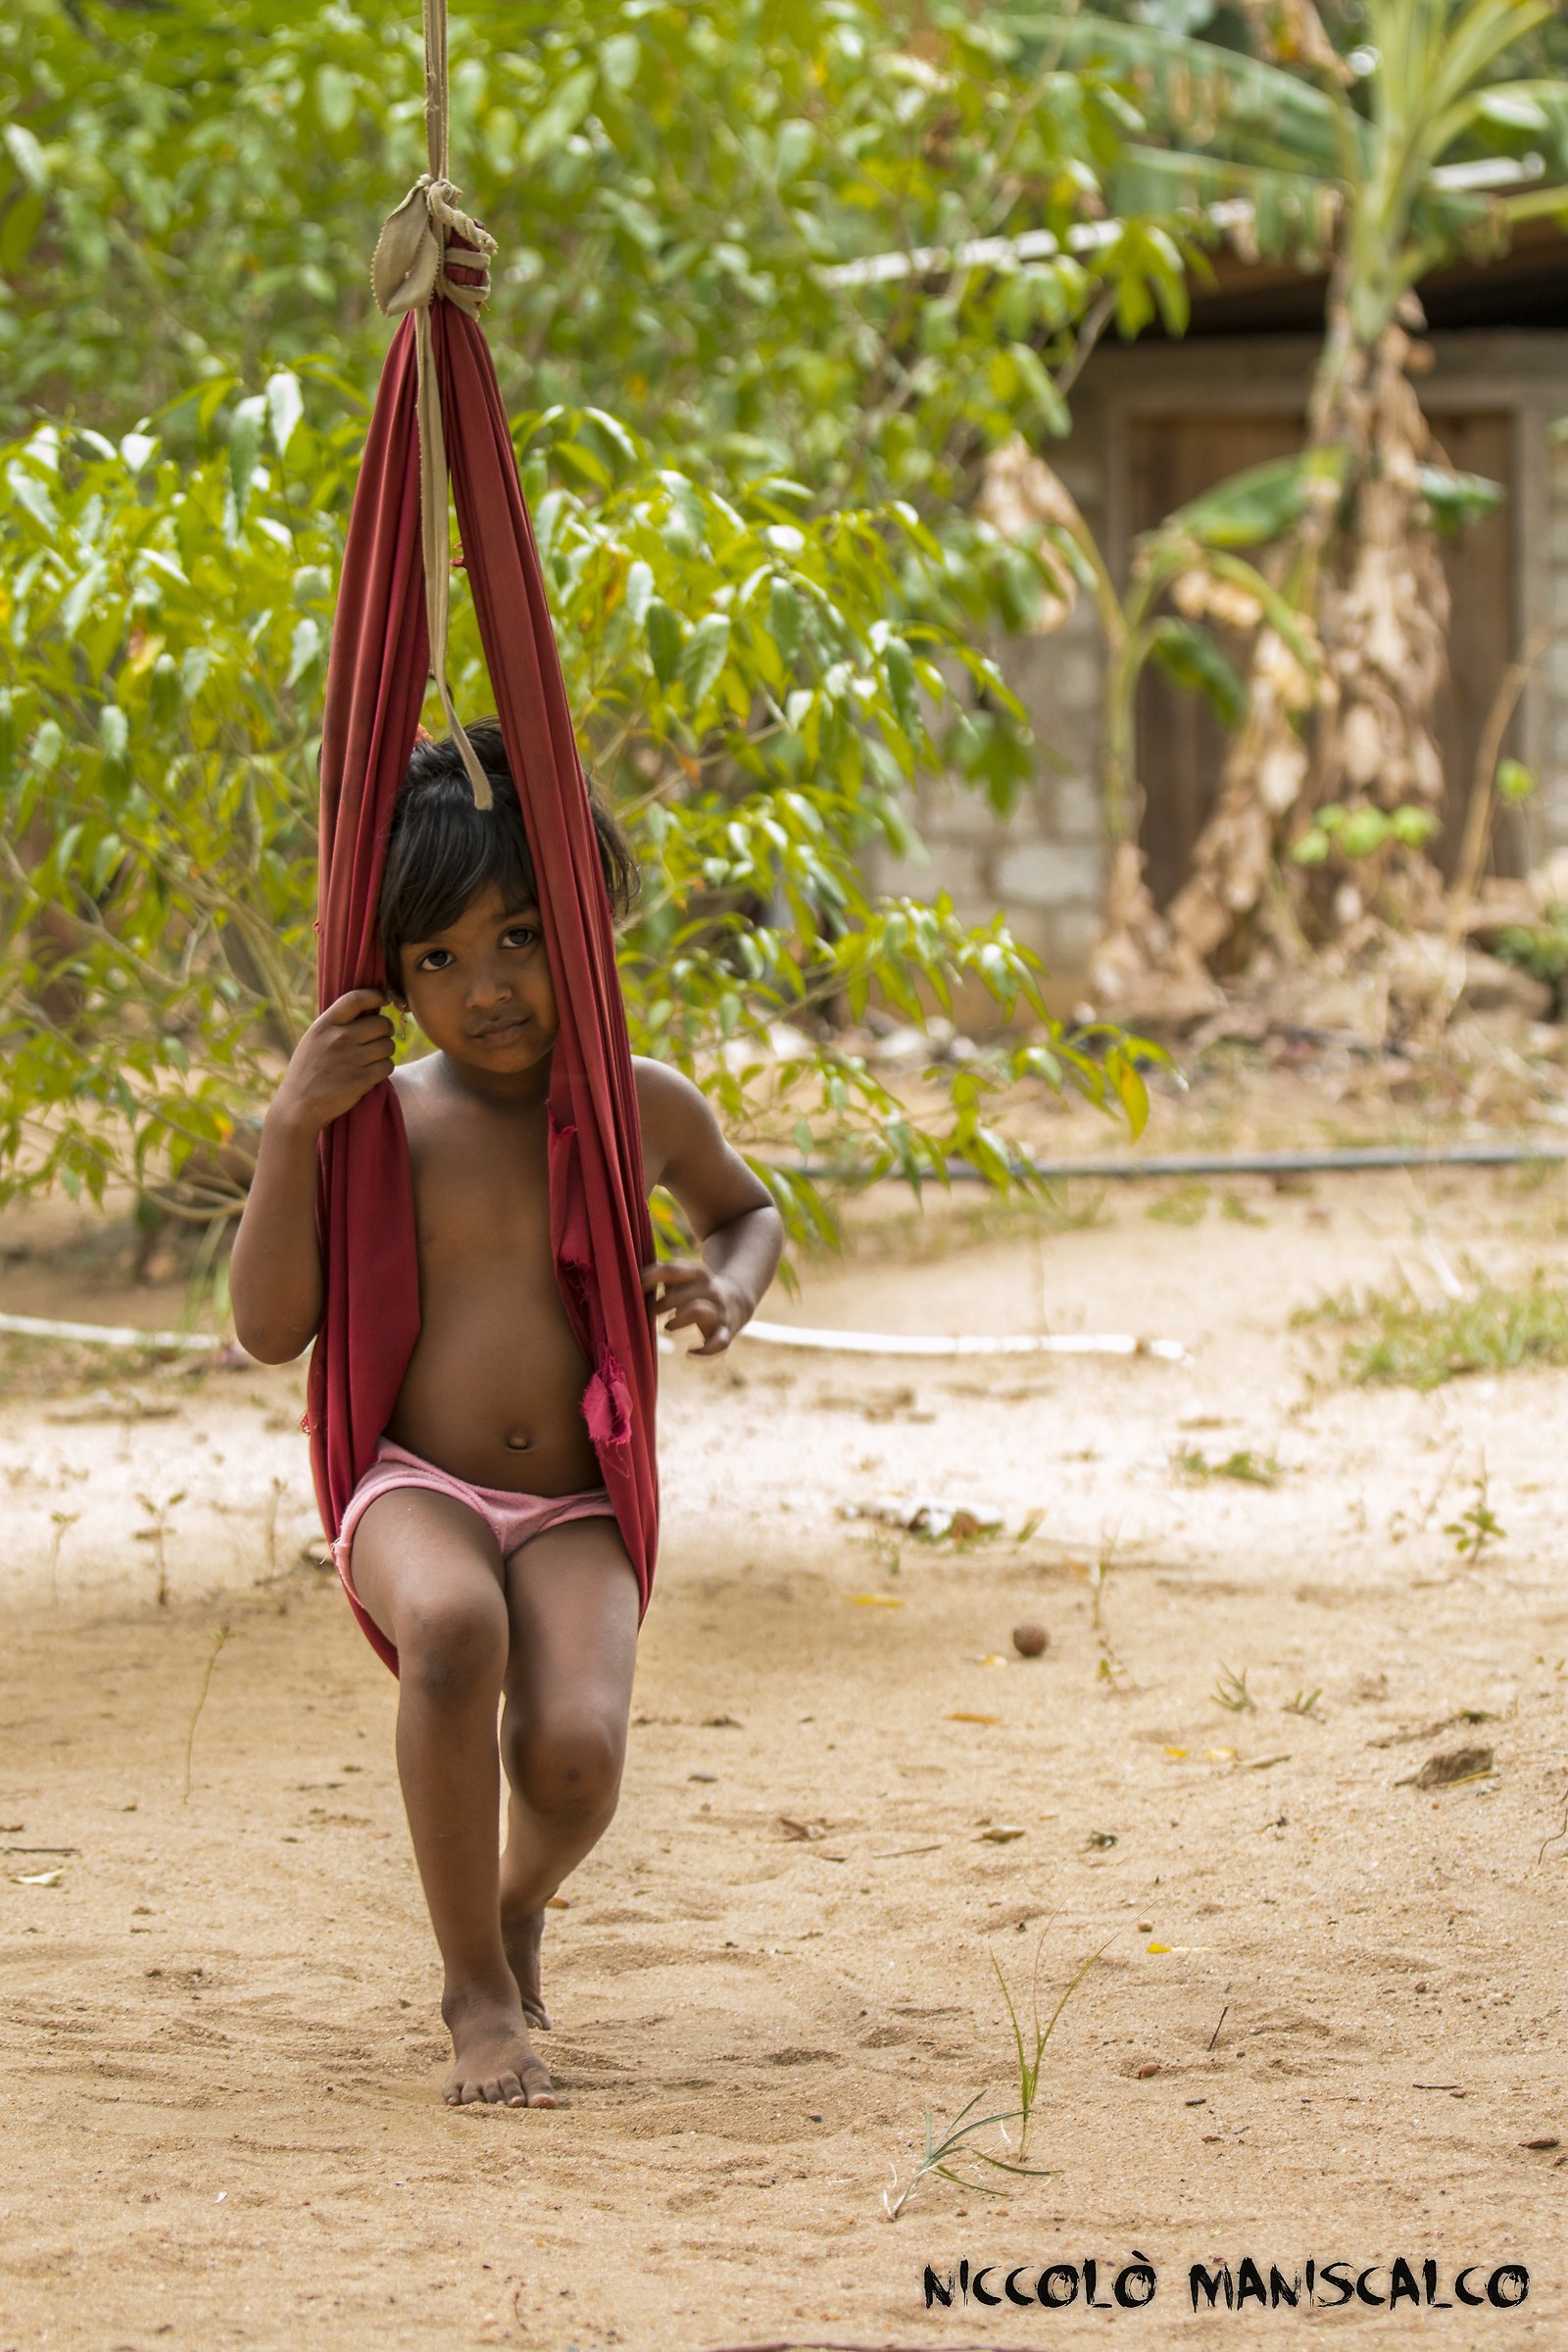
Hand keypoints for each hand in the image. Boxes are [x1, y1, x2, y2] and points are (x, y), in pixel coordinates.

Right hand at [273, 989, 396, 1136]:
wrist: (298, 1107)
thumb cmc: (307, 1072)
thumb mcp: (313, 1041)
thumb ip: (335, 1025)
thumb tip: (367, 1009)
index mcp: (324, 1025)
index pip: (356, 999)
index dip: (376, 995)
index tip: (385, 998)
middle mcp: (338, 1039)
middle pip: (381, 1024)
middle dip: (385, 1031)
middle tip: (379, 1038)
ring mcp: (351, 1060)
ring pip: (388, 1046)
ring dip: (385, 1052)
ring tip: (372, 1059)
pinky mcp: (360, 1080)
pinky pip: (387, 1066)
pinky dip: (384, 1069)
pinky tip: (372, 1073)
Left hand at [641, 1258, 741, 1356]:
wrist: (737, 1299)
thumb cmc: (695, 1289)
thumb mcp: (682, 1277)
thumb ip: (660, 1274)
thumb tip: (629, 1277)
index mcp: (697, 1274)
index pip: (673, 1270)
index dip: (652, 1277)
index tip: (636, 1286)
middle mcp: (710, 1291)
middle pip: (683, 1294)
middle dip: (661, 1304)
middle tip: (648, 1312)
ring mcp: (720, 1312)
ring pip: (700, 1312)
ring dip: (679, 1320)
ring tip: (667, 1326)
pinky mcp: (726, 1332)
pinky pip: (719, 1343)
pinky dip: (704, 1351)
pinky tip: (688, 1352)